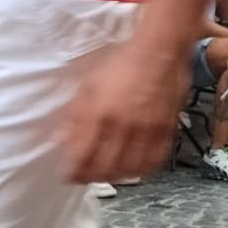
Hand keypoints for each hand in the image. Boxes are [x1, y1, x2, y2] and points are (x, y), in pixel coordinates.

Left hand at [60, 37, 185, 183]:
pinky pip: (154, 162)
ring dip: (115, 177)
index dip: (73, 171)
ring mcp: (147, 131)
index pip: (82, 155)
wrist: (158, 50)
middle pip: (105, 168)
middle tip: (84, 177)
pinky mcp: (166, 132)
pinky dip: (141, 171)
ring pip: (129, 170)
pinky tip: (133, 169)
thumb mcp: (89, 84)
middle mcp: (123, 127)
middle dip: (91, 177)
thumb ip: (74, 114)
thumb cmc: (122, 62)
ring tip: (106, 175)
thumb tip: (61, 138)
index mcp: (100, 113)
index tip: (68, 175)